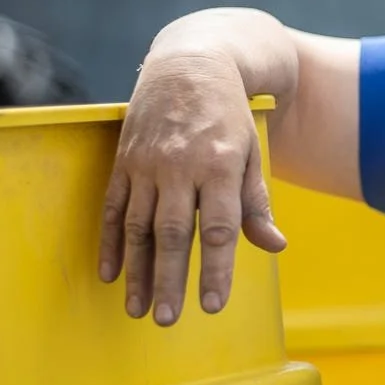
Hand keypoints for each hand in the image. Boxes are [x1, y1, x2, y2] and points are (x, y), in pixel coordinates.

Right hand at [98, 51, 286, 325]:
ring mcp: (149, 163)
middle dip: (171, 279)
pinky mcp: (124, 160)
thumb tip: (274, 246)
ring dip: (138, 271)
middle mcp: (182, 166)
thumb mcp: (253, 153)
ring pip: (139, 225)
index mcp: (222, 165)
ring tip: (138, 308)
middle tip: (167, 320)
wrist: (190, 64)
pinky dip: (109, 241)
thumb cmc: (230, 116)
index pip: (219, 227)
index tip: (212, 305)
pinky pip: (112, 206)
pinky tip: (110, 272)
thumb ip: (257, 203)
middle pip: (175, 232)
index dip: (216, 269)